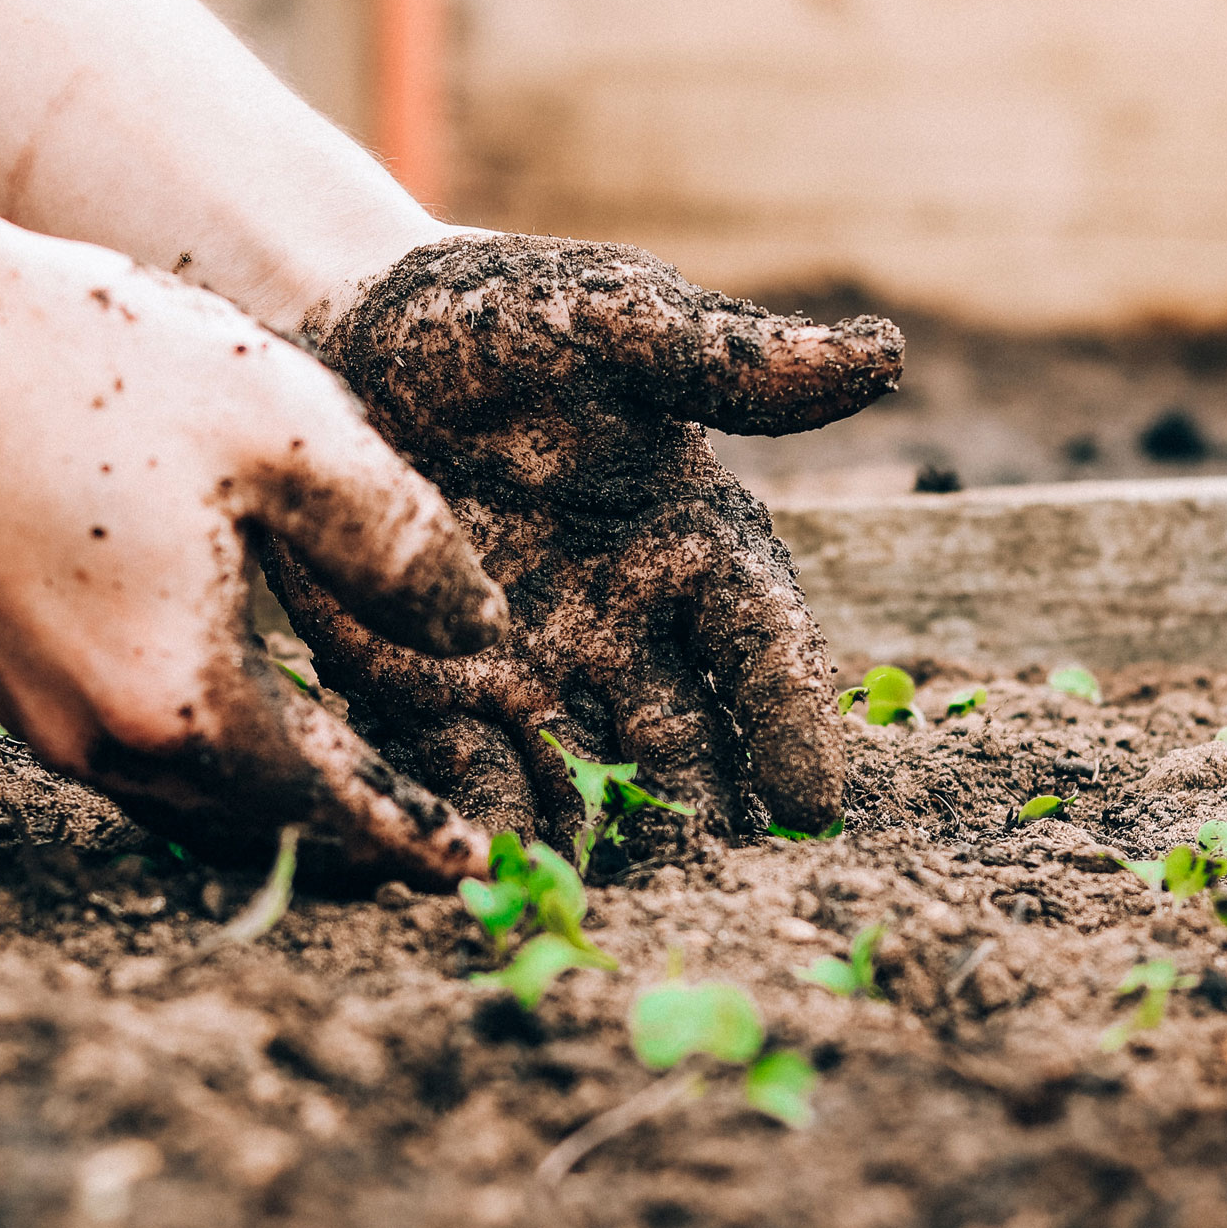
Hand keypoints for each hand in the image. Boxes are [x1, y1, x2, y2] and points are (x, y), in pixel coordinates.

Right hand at [0, 233, 507, 884]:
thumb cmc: (95, 365)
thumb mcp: (293, 433)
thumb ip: (403, 548)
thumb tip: (480, 636)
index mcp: (183, 702)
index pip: (332, 806)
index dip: (414, 837)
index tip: (478, 869)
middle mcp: (103, 742)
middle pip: (260, 828)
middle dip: (353, 841)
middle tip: (434, 845)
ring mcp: (42, 719)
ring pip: (194, 804)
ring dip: (281, 808)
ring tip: (360, 791)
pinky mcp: (8, 679)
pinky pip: (139, 759)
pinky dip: (215, 762)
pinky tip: (254, 717)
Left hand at [265, 234, 903, 847]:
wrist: (342, 329)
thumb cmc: (497, 316)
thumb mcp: (612, 319)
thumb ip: (727, 359)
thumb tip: (884, 355)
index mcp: (692, 543)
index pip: (761, 644)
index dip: (791, 720)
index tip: (816, 801)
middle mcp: (625, 626)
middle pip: (685, 740)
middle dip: (706, 816)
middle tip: (724, 893)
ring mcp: (530, 670)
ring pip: (585, 778)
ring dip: (602, 843)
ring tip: (614, 911)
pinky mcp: (429, 691)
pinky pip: (466, 772)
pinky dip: (484, 823)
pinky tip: (490, 873)